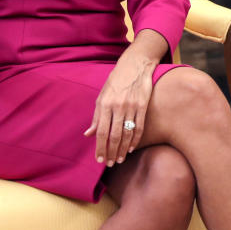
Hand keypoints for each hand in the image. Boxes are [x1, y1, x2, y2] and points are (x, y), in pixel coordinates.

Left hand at [84, 47, 155, 166]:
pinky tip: (131, 148)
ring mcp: (131, 106)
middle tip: (110, 163)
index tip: (99, 159)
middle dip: (111, 152)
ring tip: (119, 159)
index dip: (100, 148)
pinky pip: (139, 126)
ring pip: (127, 133)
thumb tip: (88, 134)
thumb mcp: (102, 96)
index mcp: (105, 104)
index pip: (101, 132)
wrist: (135, 65)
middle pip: (114, 136)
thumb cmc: (116, 81)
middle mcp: (117, 106)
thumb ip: (96, 116)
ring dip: (122, 149)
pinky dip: (135, 139)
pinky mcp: (143, 105)